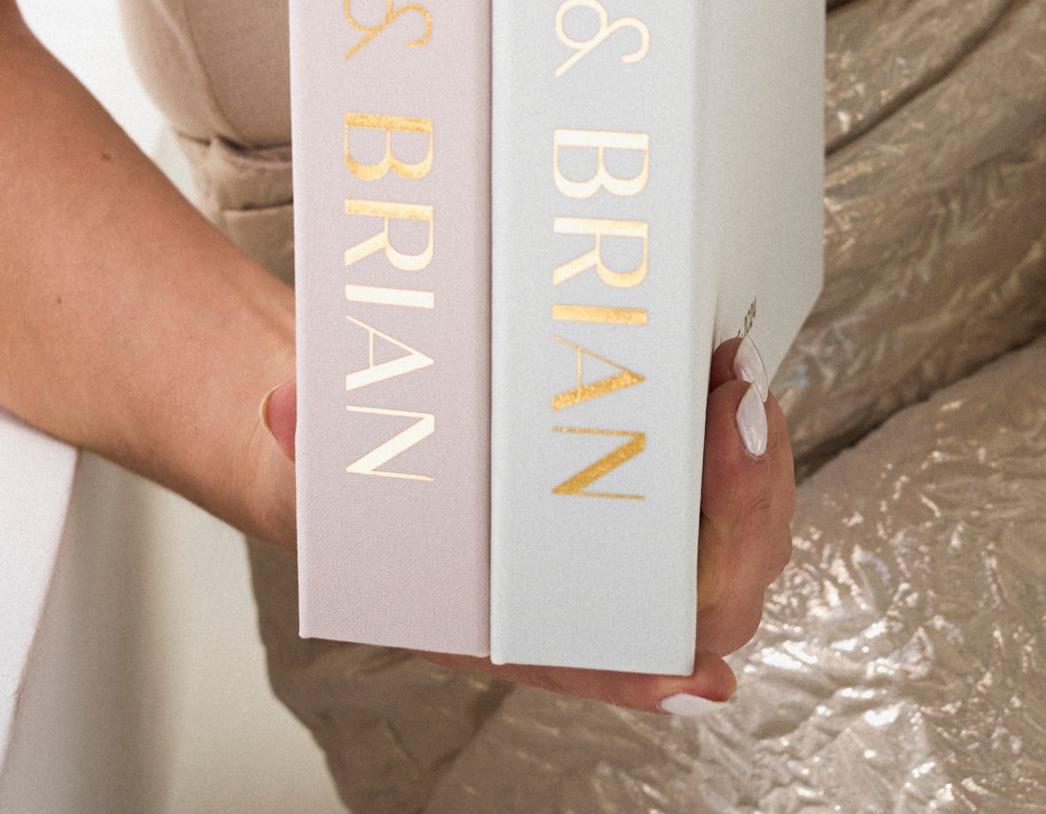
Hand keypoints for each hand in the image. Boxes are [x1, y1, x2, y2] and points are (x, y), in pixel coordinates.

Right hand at [258, 332, 793, 713]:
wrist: (371, 458)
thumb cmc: (366, 486)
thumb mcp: (325, 462)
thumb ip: (309, 441)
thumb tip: (286, 409)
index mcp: (519, 625)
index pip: (614, 659)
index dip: (662, 647)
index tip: (692, 653)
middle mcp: (592, 605)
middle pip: (711, 597)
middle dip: (741, 508)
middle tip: (739, 411)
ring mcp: (640, 560)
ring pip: (741, 552)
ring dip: (758, 475)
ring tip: (743, 386)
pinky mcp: (666, 503)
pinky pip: (736, 504)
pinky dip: (749, 451)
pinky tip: (739, 387)